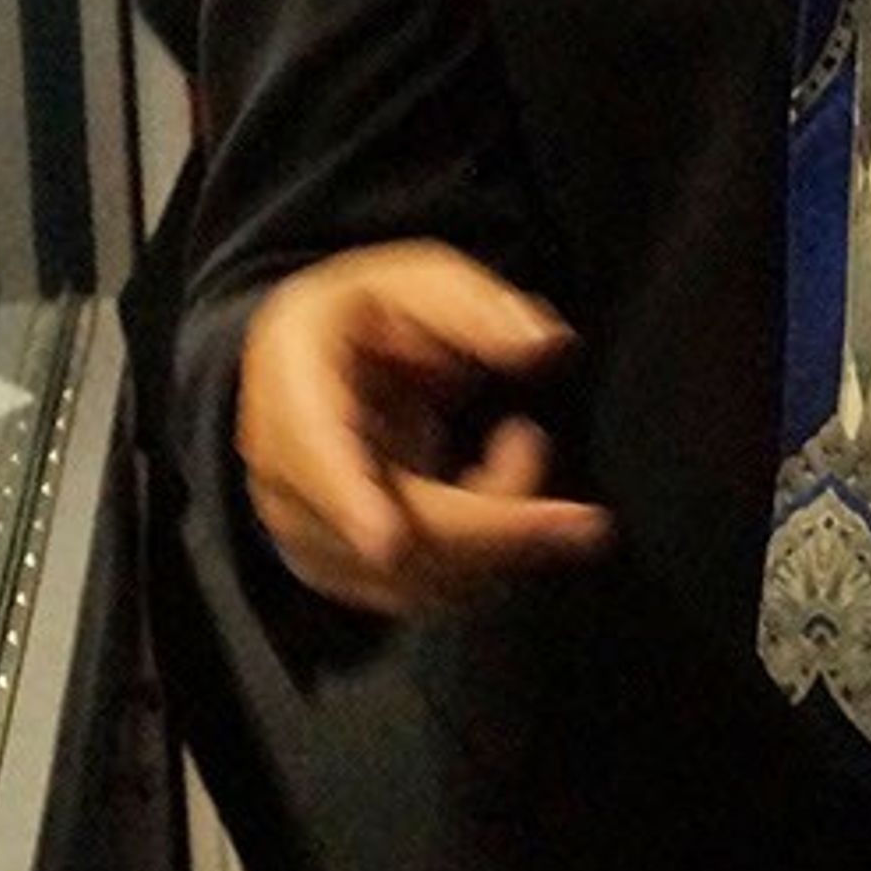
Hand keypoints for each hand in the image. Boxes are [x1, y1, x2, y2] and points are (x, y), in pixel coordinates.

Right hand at [235, 239, 610, 615]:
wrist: (316, 367)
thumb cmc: (373, 315)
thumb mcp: (420, 279)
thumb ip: (478, 308)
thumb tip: (547, 347)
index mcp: (291, 381)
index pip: (315, 452)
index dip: (350, 499)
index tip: (388, 543)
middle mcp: (281, 470)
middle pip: (390, 532)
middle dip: (497, 534)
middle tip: (589, 524)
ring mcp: (304, 529)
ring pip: (417, 577)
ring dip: (501, 533)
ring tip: (520, 442)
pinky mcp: (338, 569)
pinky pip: (423, 591)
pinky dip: (484, 556)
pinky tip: (496, 487)